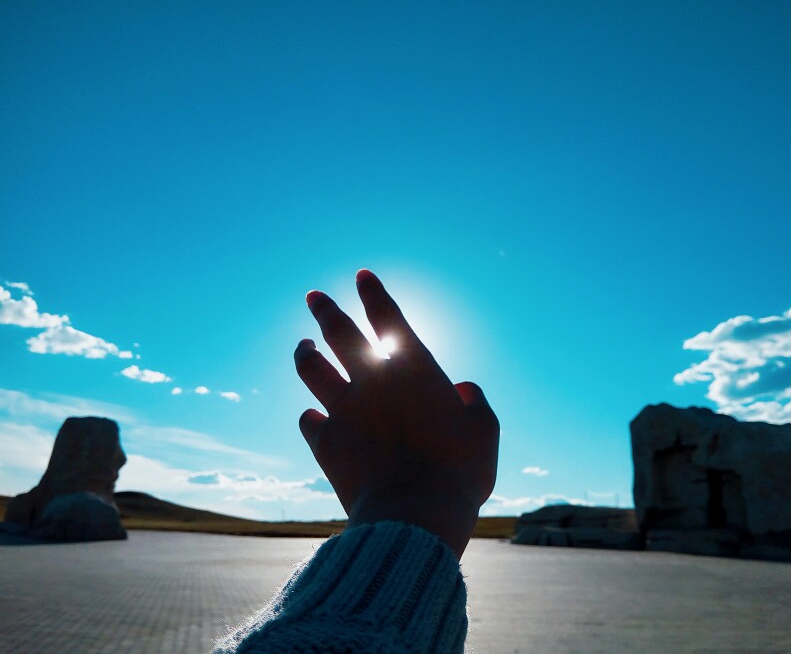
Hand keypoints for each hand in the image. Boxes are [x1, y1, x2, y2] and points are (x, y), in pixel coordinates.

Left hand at [294, 269, 499, 557]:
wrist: (413, 515)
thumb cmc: (459, 472)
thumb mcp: (485, 433)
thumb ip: (476, 404)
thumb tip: (464, 388)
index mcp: (414, 370)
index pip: (388, 318)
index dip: (373, 294)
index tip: (361, 276)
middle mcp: (373, 380)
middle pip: (339, 333)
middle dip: (326, 310)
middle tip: (314, 296)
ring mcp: (345, 409)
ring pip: (313, 368)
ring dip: (306, 353)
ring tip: (303, 346)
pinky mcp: (326, 442)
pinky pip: (308, 420)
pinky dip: (310, 415)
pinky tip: (312, 415)